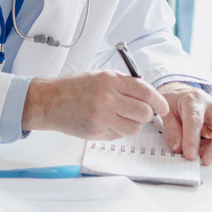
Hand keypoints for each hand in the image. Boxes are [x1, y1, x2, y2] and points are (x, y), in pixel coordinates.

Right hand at [23, 72, 168, 139]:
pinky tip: (105, 123)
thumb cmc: (73, 88)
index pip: (146, 92)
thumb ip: (122, 83)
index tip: (162, 107)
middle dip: (146, 114)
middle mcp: (107, 98)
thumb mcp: (99, 76)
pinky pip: (119, 135)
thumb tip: (147, 95)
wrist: (48, 101)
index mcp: (110, 80)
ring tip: (120, 118)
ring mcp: (102, 117)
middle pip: (144, 113)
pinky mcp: (96, 132)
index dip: (158, 101)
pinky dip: (116, 131)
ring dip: (132, 125)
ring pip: (135, 128)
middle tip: (140, 113)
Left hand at [157, 83, 211, 164]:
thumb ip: (171, 131)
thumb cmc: (175, 103)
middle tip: (205, 160)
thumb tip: (178, 150)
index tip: (190, 155)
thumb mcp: (165, 114)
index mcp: (193, 100)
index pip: (196, 120)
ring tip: (203, 153)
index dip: (193, 139)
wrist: (184, 94)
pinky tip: (208, 148)